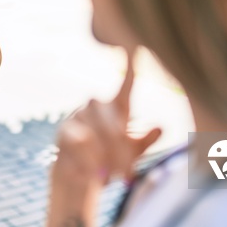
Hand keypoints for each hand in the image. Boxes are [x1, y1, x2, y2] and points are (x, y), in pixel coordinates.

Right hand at [53, 50, 161, 183]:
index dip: (131, 68)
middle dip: (122, 152)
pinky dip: (89, 162)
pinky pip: (80, 142)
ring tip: (112, 179)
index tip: (135, 48)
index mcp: (116, 109)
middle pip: (113, 123)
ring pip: (96, 134)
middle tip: (127, 175)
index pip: (126, 86)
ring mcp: (78, 116)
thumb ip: (144, 142)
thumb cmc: (108, 161)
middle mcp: (97, 106)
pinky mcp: (64, 130)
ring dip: (106, 160)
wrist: (77, 177)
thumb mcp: (131, 155)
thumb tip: (161, 127)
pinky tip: (93, 175)